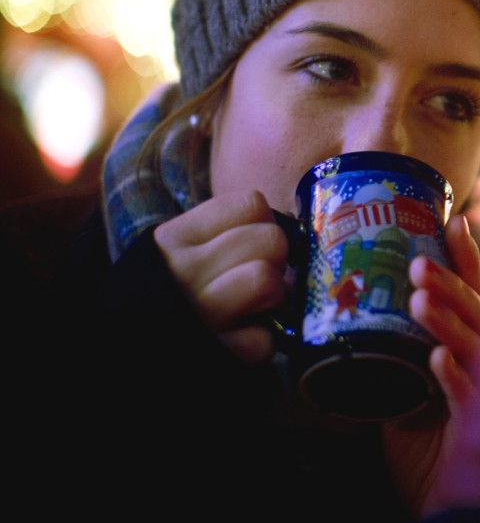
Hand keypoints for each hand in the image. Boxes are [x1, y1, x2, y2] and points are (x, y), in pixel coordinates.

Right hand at [153, 190, 288, 362]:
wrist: (112, 355)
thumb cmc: (159, 299)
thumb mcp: (171, 255)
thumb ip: (218, 236)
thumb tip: (286, 235)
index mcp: (175, 238)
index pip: (251, 204)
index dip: (263, 224)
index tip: (251, 245)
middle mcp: (184, 271)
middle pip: (271, 239)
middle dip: (275, 260)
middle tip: (256, 279)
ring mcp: (199, 313)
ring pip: (266, 280)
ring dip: (272, 299)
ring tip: (252, 309)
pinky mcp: (217, 354)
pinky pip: (263, 338)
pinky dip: (258, 343)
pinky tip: (237, 341)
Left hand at [385, 212, 479, 514]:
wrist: (445, 497)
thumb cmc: (428, 443)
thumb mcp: (408, 388)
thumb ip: (402, 353)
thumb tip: (365, 310)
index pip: (477, 293)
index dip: (467, 258)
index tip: (454, 221)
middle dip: (451, 284)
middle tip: (418, 263)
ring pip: (478, 347)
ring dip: (448, 321)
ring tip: (419, 299)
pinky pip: (470, 399)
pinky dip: (455, 377)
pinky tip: (437, 359)